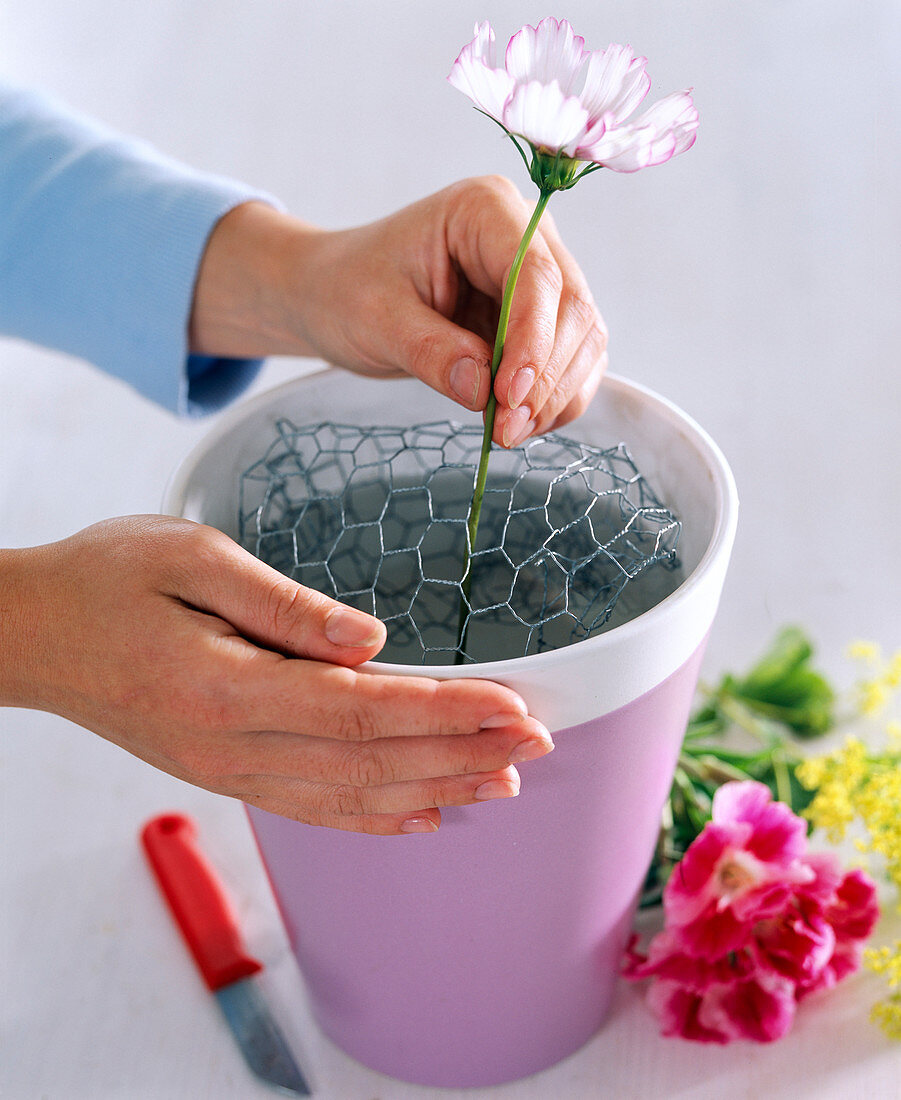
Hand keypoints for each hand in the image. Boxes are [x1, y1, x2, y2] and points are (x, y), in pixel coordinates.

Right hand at [0, 517, 552, 833]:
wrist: (33, 635)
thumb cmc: (107, 580)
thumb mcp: (189, 556)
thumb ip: (283, 604)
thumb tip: (371, 639)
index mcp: (227, 686)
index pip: (363, 709)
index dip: (446, 711)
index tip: (515, 706)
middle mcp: (232, 746)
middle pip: (372, 761)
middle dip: (462, 751)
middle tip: (539, 741)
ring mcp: (227, 770)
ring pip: (352, 795)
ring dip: (435, 787)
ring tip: (505, 779)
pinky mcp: (224, 772)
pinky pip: (312, 808)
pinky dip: (376, 816)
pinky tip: (423, 814)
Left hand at [189, 178, 607, 447]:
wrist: (335, 295)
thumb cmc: (348, 290)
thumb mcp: (375, 320)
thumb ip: (431, 352)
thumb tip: (484, 391)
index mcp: (484, 210)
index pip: (536, 273)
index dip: (533, 339)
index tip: (510, 396)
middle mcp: (526, 235)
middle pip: (571, 309)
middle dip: (546, 378)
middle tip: (506, 432)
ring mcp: (540, 278)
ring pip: (582, 340)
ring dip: (555, 396)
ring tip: (507, 433)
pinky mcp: (540, 320)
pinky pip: (570, 363)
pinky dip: (554, 400)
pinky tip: (518, 424)